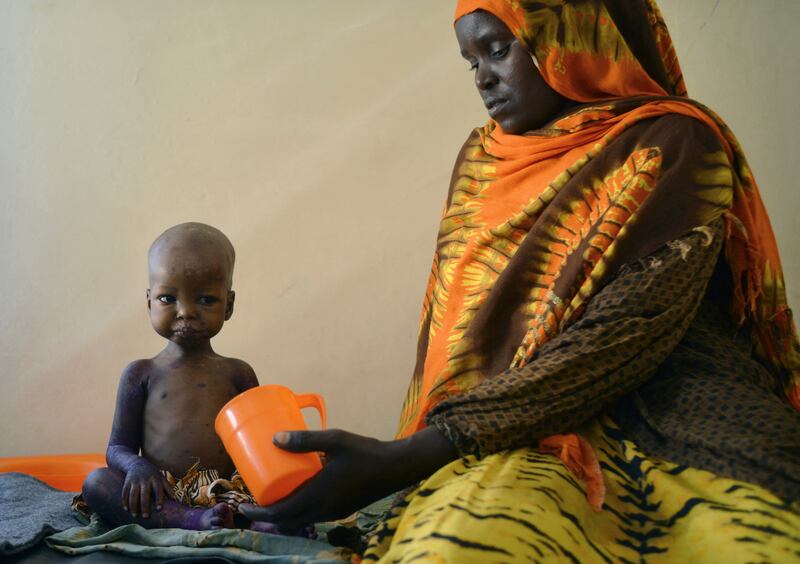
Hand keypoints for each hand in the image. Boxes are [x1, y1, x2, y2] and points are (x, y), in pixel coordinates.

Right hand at [121, 458, 173, 517]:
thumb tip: (174, 500)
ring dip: (133, 506)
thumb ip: (168, 488)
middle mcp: (145, 479)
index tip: (159, 509)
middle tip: (146, 517)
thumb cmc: (153, 474)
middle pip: (144, 494)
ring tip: (135, 515)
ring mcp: (135, 480)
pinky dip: (124, 501)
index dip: (159, 499)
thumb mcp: (161, 478)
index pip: (158, 489)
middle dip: (145, 506)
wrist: (138, 463)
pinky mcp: (127, 482)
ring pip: (133, 494)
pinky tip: (126, 509)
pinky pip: (125, 493)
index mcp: (155, 478)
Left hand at [239, 427, 457, 530]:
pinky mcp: (342, 509)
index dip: (259, 513)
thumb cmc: (366, 452)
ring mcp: (335, 512)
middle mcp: (325, 509)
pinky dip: (299, 512)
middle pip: (287, 521)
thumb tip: (275, 438)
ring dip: (283, 515)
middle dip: (267, 516)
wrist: (397, 467)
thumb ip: (306, 439)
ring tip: (272, 499)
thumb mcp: (335, 439)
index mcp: (319, 496)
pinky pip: (313, 516)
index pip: (281, 513)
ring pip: (301, 520)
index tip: (244, 506)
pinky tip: (299, 495)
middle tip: (253, 503)